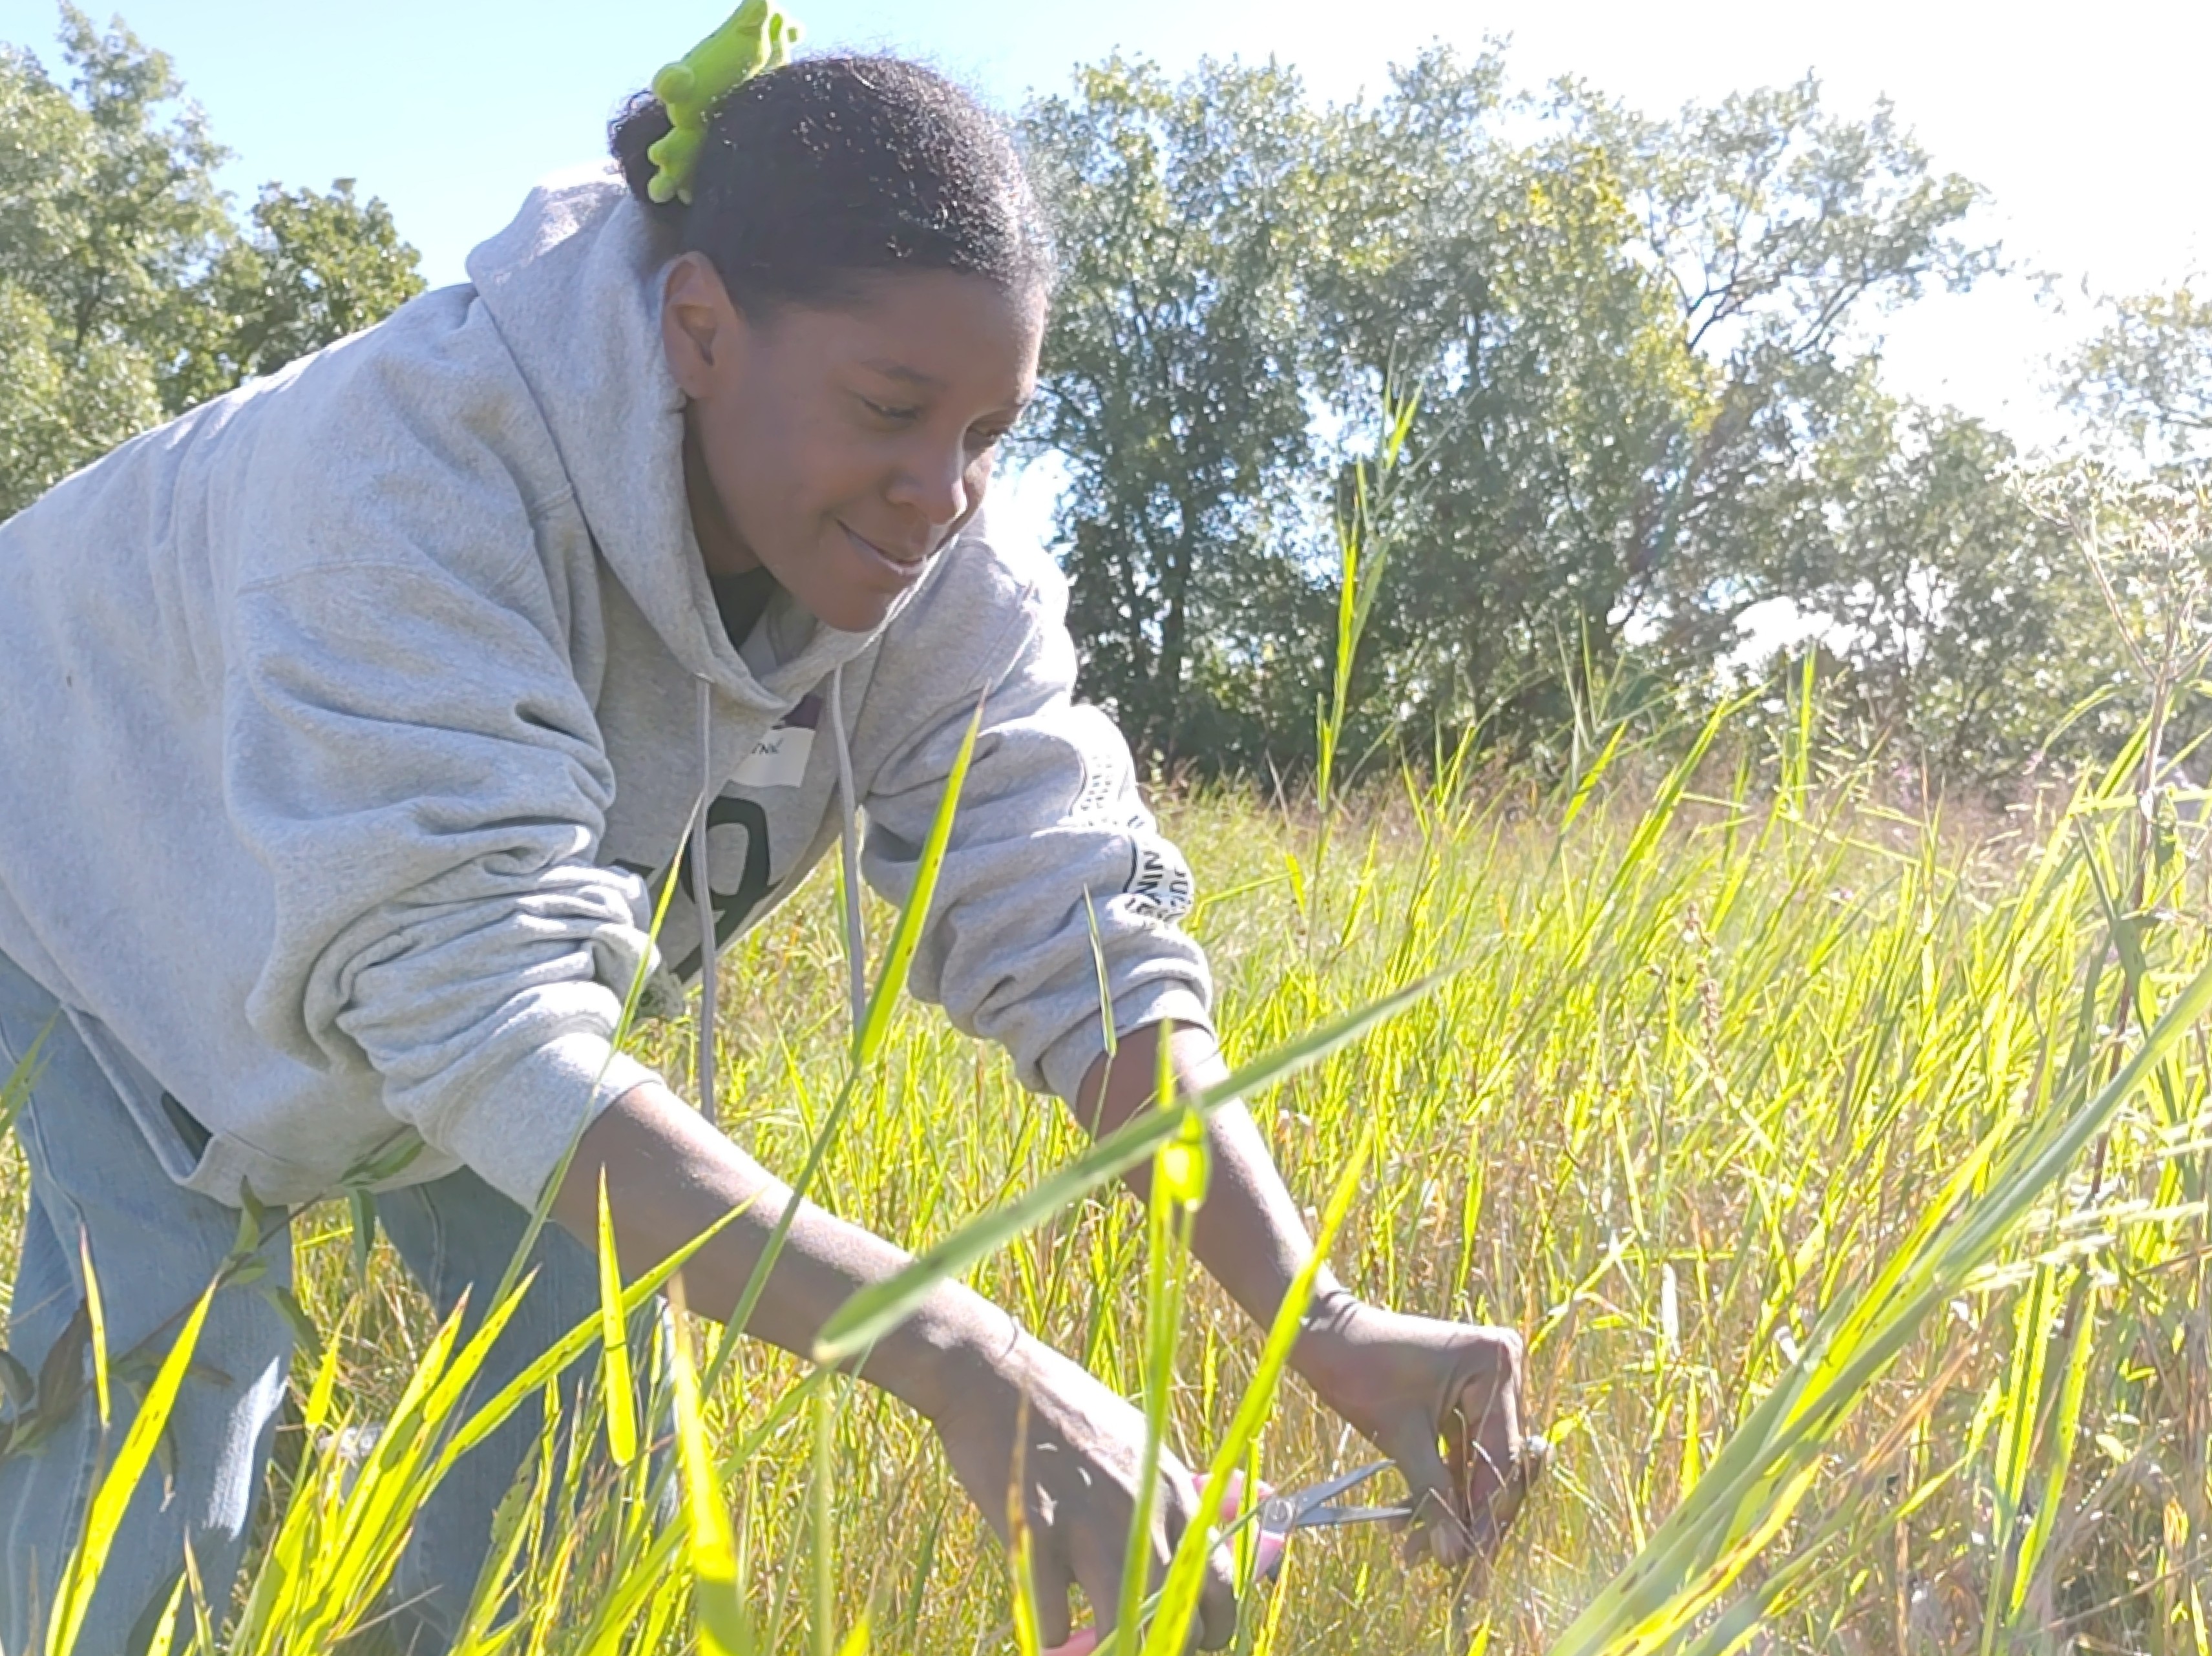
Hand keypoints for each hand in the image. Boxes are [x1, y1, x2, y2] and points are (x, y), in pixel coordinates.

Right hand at [930, 1331, 1239, 1651]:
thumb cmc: (1070, 1412)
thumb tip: (1259, 1495)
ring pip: (1128, 1634)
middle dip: (1165, 1647)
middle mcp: (1145, 1514)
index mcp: (1176, 1492)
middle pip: (1184, 1623)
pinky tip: (1046, 1614)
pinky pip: (1057, 1623)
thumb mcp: (1145, 1442)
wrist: (994, 1378)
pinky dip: (1052, 1635)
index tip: (1192, 1636)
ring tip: (1087, 1643)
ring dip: (1111, 1650)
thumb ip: (1193, 1486)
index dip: (1213, 1629)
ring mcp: (1091, 1527)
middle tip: (1135, 1641)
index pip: (1224, 1588)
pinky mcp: (1039, 1536)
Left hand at [1296, 1294, 1535, 1567]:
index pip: (1502, 1456)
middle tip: (1451, 1567)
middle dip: (1469, 1515)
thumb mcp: (1401, 1435)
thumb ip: (1434, 1494)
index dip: (1487, 1513)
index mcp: (1495, 1365)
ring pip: (1478, 1465)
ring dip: (1449, 1506)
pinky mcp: (1467, 1398)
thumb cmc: (1358, 1368)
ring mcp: (1488, 1383)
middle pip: (1497, 1464)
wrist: (1324, 1332)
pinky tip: (1412, 1524)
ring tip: (1416, 1551)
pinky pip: (1461, 1452)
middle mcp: (1504, 1369)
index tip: (1474, 1562)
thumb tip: (1456, 1557)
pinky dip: (1439, 1485)